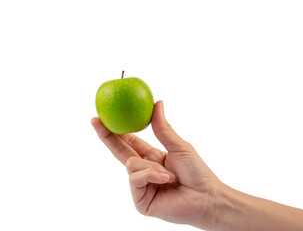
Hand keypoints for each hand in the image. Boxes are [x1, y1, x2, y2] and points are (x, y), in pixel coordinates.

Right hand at [91, 100, 221, 228]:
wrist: (206, 198)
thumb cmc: (197, 172)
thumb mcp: (179, 146)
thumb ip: (163, 128)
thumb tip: (157, 103)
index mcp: (153, 157)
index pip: (130, 142)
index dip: (118, 130)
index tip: (104, 116)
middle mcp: (145, 171)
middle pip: (120, 151)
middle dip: (108, 137)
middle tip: (96, 121)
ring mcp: (141, 186)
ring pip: (130, 164)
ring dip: (151, 166)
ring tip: (170, 175)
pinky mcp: (140, 200)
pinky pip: (135, 179)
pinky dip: (151, 176)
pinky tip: (166, 180)